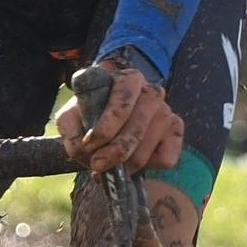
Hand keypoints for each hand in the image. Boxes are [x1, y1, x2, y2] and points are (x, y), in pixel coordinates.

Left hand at [58, 58, 183, 174]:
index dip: (105, 128)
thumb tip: (83, 149)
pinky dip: (147, 167)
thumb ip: (71, 129)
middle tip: (97, 165)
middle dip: (115, 152)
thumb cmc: (89, 113)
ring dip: (126, 164)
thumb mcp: (71, 115)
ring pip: (149, 147)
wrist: (108, 118)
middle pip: (137, 128)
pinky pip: (166, 158)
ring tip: (111, 166)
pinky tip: (131, 163)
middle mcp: (151, 91)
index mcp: (127, 79)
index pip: (122, 103)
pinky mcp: (176, 132)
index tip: (89, 145)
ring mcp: (166, 111)